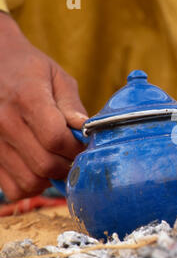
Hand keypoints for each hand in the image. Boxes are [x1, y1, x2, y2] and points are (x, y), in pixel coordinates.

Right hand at [0, 12, 87, 200]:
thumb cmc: (28, 69)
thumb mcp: (57, 77)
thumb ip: (72, 106)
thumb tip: (87, 131)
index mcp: (27, 98)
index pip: (56, 139)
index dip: (76, 148)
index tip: (83, 145)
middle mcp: (4, 122)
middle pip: (45, 165)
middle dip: (68, 165)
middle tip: (74, 156)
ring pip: (29, 182)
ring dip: (50, 178)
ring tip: (57, 162)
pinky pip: (12, 188)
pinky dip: (30, 185)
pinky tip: (37, 168)